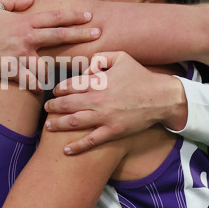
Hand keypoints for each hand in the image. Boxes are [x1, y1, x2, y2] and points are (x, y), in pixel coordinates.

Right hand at [0, 0, 100, 88]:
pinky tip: (47, 91)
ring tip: (79, 72)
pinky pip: (30, 81)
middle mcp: (26, 38)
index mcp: (24, 22)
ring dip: (63, 68)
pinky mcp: (11, 71)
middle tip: (98, 34)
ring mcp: (19, 56)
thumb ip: (14, 1)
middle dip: (81, 35)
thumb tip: (30, 0)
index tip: (89, 16)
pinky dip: (39, 86)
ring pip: (48, 63)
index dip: (73, 17)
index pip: (55, 17)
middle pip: (59, 36)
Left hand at [44, 52, 187, 154]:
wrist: (162, 98)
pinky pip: (91, 141)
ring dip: (58, 124)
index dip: (59, 89)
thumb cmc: (141, 76)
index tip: (55, 92)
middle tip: (47, 108)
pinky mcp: (113, 131)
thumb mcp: (122, 57)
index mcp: (98, 82)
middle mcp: (98, 100)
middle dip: (53, 107)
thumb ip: (101, 58)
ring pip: (74, 122)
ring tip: (49, 126)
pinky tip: (65, 150)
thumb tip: (86, 67)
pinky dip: (77, 146)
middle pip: (67, 104)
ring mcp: (105, 117)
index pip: (70, 86)